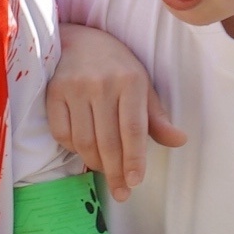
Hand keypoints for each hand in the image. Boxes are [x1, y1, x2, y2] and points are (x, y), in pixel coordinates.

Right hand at [43, 24, 174, 201]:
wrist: (80, 41)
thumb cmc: (117, 67)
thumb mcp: (143, 86)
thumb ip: (157, 118)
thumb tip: (180, 141)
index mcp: (131, 81)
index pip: (133, 129)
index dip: (134, 159)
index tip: (135, 182)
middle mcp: (102, 84)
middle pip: (108, 140)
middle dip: (115, 172)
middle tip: (122, 192)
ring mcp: (75, 88)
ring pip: (83, 141)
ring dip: (94, 162)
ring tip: (104, 169)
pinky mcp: (53, 92)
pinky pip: (62, 133)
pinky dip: (72, 148)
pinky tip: (82, 149)